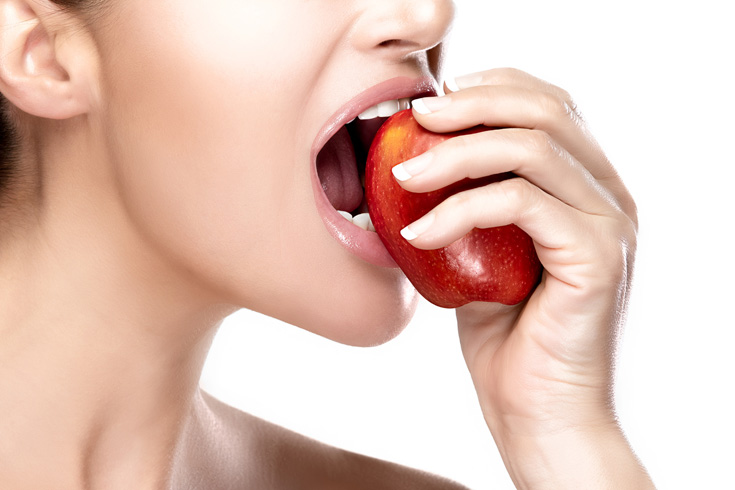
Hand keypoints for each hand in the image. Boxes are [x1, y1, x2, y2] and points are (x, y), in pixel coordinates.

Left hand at [399, 68, 651, 487]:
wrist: (537, 412)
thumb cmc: (505, 337)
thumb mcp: (481, 253)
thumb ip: (469, 205)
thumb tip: (415, 160)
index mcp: (587, 187)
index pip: (551, 104)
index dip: (492, 87)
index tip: (434, 101)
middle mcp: (609, 196)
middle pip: (546, 110)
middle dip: (472, 104)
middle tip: (415, 118)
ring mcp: (609, 224)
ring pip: (533, 148)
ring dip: (456, 153)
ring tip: (401, 174)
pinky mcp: (597, 257)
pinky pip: (521, 203)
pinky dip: (459, 209)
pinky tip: (416, 234)